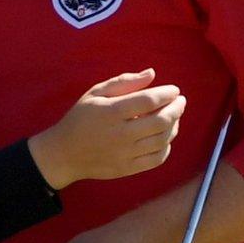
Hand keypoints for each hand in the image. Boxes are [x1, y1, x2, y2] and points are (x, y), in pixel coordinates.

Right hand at [27, 70, 185, 189]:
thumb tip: (152, 74)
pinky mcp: (128, 168)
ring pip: (162, 139)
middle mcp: (120, 134)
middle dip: (177, 109)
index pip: (149, 100)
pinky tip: (164, 137)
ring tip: (173, 117)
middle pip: (161, 121)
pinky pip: (157, 158)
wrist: (63, 153)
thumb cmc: (80, 118)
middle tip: (180, 102)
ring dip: (174, 126)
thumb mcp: (94, 94)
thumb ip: (123, 82)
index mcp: (111, 112)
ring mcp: (125, 154)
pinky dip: (167, 146)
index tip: (174, 90)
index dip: (167, 93)